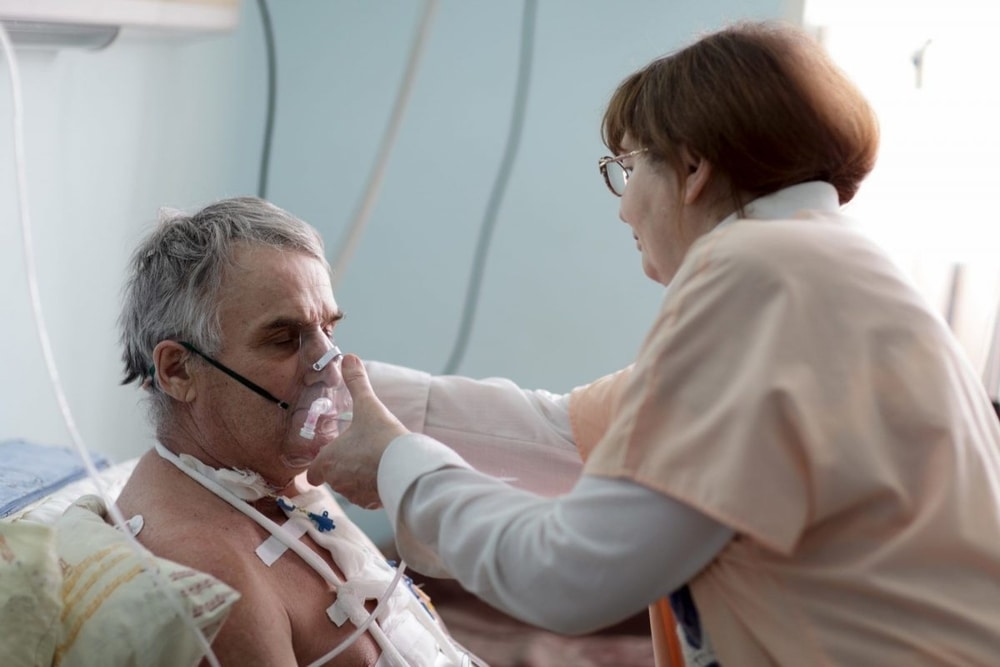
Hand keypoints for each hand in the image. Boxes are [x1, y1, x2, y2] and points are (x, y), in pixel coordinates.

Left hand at [307, 354, 407, 508]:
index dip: (319, 466)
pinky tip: (384, 475)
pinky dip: (373, 488)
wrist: (406, 466)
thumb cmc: (381, 436)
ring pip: (350, 488)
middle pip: (333, 478)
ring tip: (373, 462)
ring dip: (357, 478)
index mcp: (328, 460)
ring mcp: (355, 494)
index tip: (328, 459)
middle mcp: (337, 481)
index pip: (313, 472)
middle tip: (358, 453)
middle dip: (343, 468)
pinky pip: (367, 497)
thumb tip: (349, 357)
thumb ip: (356, 382)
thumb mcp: (368, 405)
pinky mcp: (372, 503)